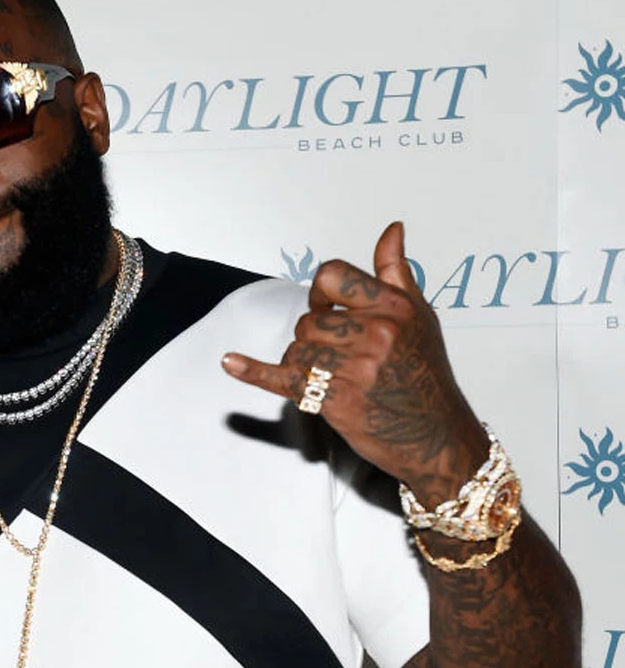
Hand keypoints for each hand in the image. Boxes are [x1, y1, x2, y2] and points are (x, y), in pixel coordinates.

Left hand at [222, 222, 488, 504]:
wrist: (436, 437)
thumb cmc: (427, 375)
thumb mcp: (420, 316)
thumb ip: (396, 271)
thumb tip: (392, 230)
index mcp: (394, 307)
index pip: (330, 276)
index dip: (321, 294)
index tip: (329, 311)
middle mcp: (376, 335)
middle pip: (308, 320)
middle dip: (314, 338)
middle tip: (342, 358)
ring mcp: (355, 368)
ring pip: (296, 349)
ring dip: (305, 365)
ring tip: (337, 379)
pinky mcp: (335, 400)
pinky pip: (284, 379)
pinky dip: (253, 372)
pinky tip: (231, 362)